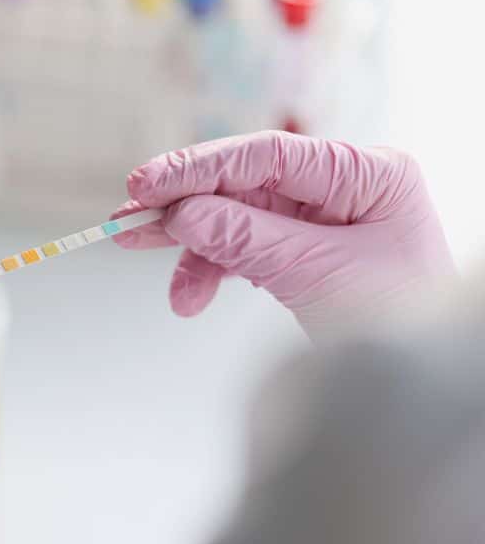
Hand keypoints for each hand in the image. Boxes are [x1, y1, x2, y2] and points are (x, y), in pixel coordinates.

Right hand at [113, 131, 455, 341]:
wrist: (417, 387)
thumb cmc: (396, 322)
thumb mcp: (316, 275)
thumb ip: (246, 238)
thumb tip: (181, 214)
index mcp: (366, 174)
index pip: (267, 156)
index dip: (199, 168)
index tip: (146, 185)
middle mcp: (342, 188)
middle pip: (243, 184)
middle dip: (183, 204)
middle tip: (127, 217)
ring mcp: (321, 219)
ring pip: (235, 218)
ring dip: (190, 247)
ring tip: (142, 259)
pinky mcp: (302, 251)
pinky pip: (243, 249)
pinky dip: (212, 271)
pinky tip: (190, 295)